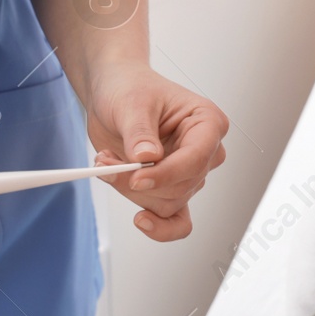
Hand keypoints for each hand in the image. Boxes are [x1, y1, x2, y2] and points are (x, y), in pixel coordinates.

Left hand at [83, 62, 226, 240]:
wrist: (114, 93)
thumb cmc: (129, 88)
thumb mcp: (131, 103)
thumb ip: (139, 132)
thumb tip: (147, 159)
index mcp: (207, 122)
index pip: (196, 159)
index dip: (166, 174)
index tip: (136, 178)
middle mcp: (206, 150)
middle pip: (182, 187)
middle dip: (140, 182)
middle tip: (107, 163)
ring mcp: (190, 172)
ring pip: (169, 203)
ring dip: (132, 191)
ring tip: (107, 164)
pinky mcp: (172, 188)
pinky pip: (177, 221)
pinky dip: (160, 227)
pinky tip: (141, 221)